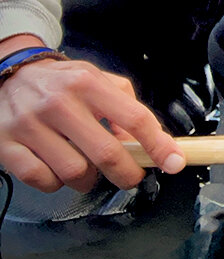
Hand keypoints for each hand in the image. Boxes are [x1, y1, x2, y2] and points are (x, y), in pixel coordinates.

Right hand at [0, 57, 184, 192]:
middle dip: (127, 173)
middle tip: (131, 176)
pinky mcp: (7, 145)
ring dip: (88, 180)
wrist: (10, 74)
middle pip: (106, 153)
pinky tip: (58, 171)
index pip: (134, 118)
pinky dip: (55, 183)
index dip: (158, 144)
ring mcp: (31, 125)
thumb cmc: (61, 82)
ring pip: (74, 172)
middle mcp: (60, 103)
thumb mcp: (99, 81)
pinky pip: (41, 179)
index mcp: (88, 84)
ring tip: (87, 168)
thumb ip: (128, 107)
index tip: (172, 161)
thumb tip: (151, 140)